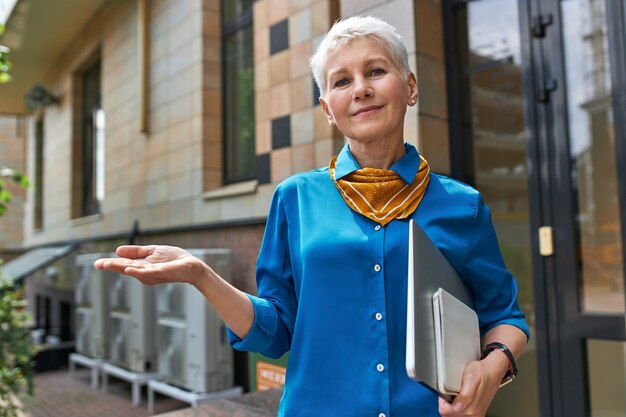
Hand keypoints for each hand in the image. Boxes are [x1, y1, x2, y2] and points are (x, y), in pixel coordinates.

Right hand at [93, 245, 207, 285]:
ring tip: (108, 264)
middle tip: (98, 264)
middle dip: (112, 266)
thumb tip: (117, 250)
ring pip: (134, 270)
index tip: (97, 263)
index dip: (111, 264)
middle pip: (126, 268)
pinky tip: (130, 269)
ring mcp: (153, 273)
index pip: (123, 264)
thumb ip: (136, 252)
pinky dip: (139, 271)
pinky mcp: (162, 272)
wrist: (191, 266)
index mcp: (142, 266)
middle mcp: (145, 272)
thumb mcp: (152, 252)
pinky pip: (149, 272)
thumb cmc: (174, 260)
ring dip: (122, 267)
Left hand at [438, 352, 507, 416]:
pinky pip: (461, 411)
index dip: (443, 400)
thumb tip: (457, 407)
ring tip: (459, 392)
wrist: (492, 371)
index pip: (445, 411)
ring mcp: (476, 413)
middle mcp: (474, 414)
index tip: (448, 391)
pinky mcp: (477, 411)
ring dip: (453, 403)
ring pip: (454, 413)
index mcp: (471, 409)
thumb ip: (465, 395)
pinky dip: (458, 404)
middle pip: (449, 414)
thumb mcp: (471, 378)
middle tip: (455, 390)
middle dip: (448, 402)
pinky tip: (463, 396)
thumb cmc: (481, 372)